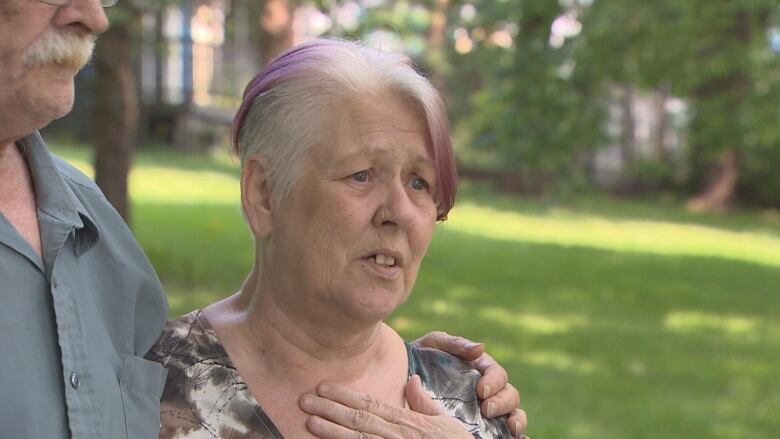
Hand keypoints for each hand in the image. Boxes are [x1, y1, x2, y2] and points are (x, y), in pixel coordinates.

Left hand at [299, 377, 471, 438]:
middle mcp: (401, 437)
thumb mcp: (447, 424)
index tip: (324, 388)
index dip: (346, 396)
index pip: (372, 405)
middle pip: (360, 420)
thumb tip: (410, 380)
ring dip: (333, 431)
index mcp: (410, 423)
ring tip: (310, 421)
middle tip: (304, 400)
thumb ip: (425, 404)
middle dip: (330, 410)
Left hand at [413, 331, 526, 435]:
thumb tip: (480, 348)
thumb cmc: (421, 358)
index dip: (494, 381)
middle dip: (503, 401)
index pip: (497, 373)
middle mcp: (489, 388)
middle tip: (486, 409)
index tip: (481, 391)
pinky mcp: (482, 424)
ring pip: (513, 410)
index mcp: (480, 367)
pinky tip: (510, 433)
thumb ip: (454, 344)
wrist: (400, 379)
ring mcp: (487, 407)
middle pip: (509, 393)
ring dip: (514, 416)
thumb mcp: (433, 345)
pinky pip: (505, 427)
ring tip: (508, 425)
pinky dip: (515, 429)